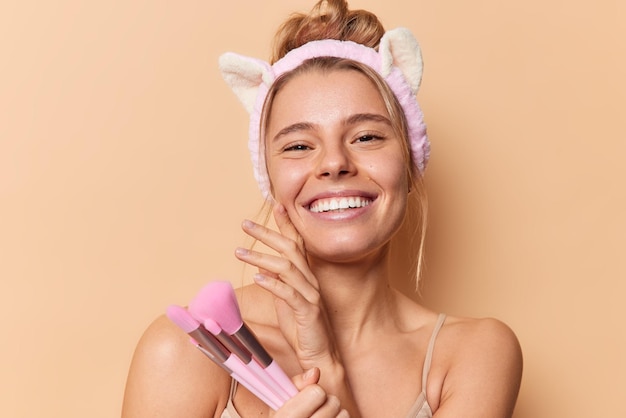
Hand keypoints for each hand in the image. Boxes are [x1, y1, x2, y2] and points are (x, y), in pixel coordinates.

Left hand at [235, 204, 360, 416]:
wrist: (320, 354)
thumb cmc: (301, 327)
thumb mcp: (284, 299)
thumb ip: (276, 280)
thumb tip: (261, 264)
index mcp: (305, 275)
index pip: (297, 243)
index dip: (286, 224)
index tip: (275, 205)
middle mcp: (310, 280)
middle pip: (290, 248)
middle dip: (267, 234)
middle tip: (245, 224)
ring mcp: (311, 295)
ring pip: (287, 267)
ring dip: (262, 257)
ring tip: (239, 252)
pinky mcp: (308, 311)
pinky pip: (289, 293)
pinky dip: (273, 283)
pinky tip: (258, 278)